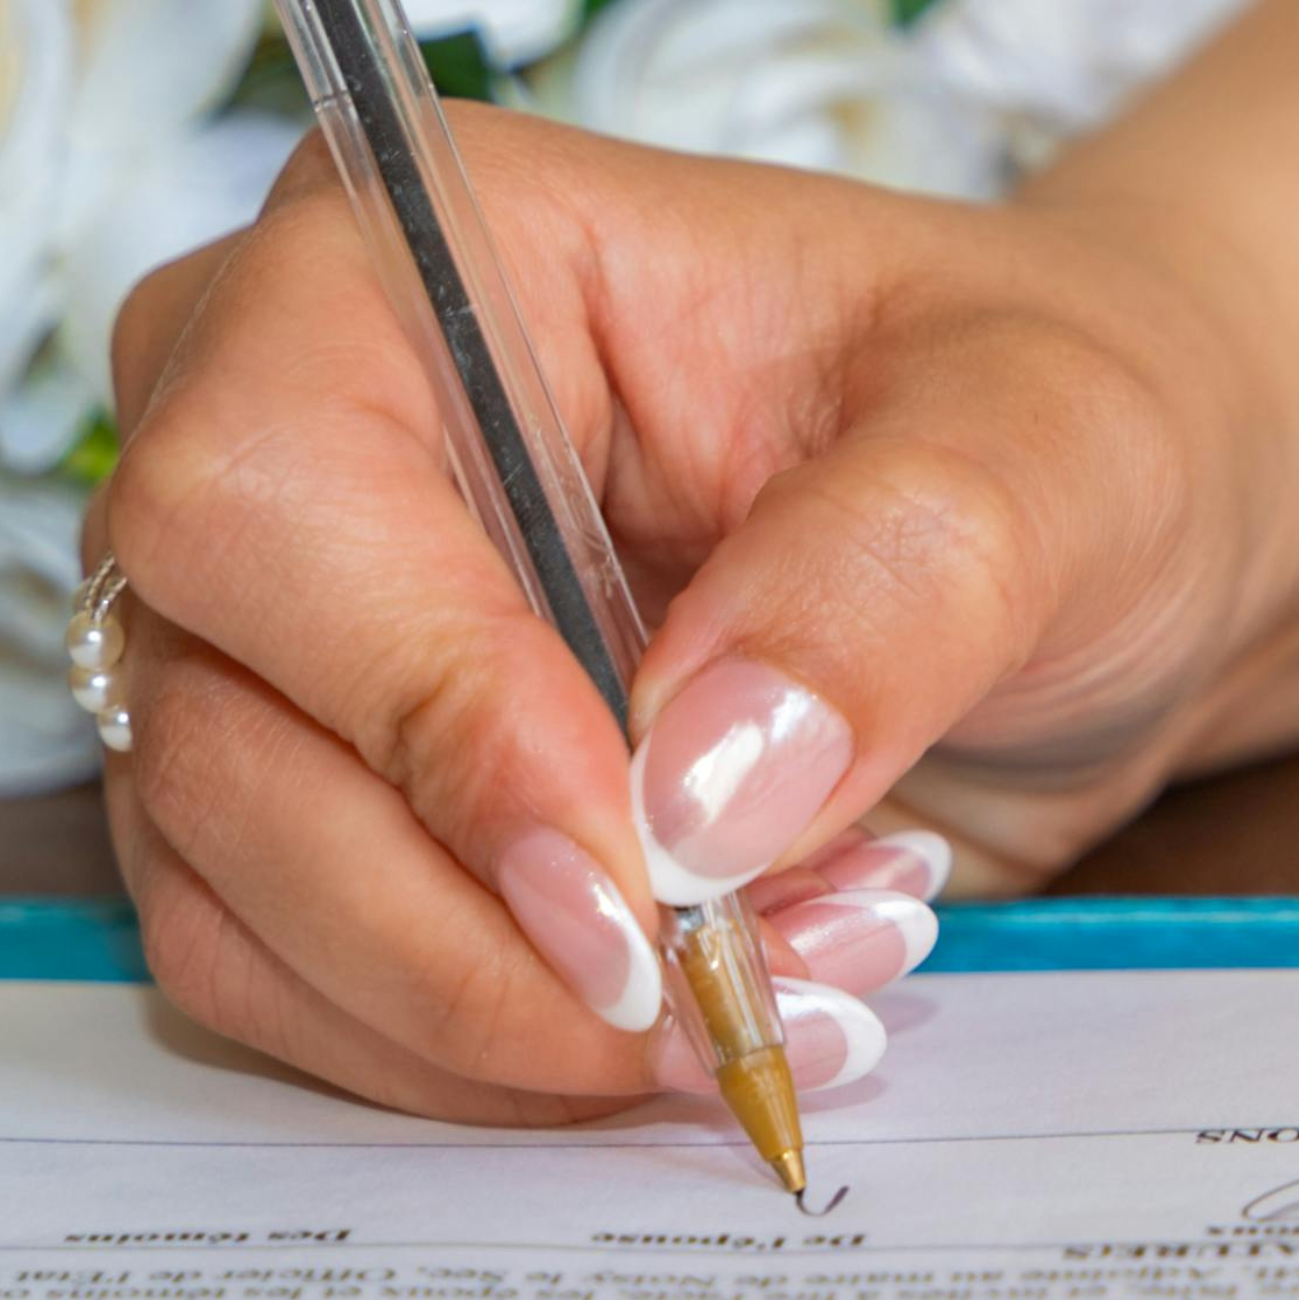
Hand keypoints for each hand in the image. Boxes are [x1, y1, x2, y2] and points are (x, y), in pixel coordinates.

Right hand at [84, 113, 1298, 1123]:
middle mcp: (288, 421)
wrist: (1080, 537)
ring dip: (503, 1014)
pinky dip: (484, 1052)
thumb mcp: (1055, 454)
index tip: (643, 878)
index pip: (266, 491)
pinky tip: (696, 1010)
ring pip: (232, 893)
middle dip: (487, 924)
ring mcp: (267, 625)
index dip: (428, 711)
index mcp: (423, 247)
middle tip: (745, 993)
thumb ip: (893, 588)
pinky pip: (285, 983)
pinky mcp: (302, 794)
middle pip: (218, 728)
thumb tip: (697, 791)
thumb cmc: (1051, 423)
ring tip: (778, 993)